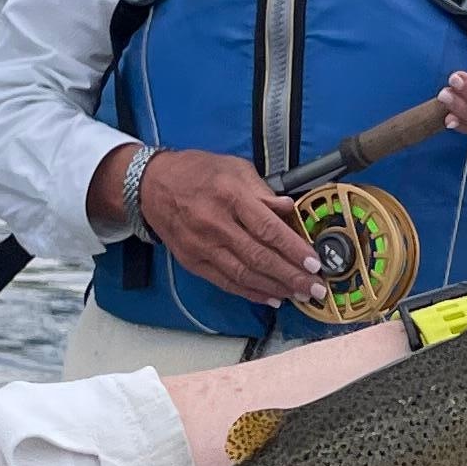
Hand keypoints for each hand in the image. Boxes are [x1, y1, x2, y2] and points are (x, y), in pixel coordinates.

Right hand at [136, 147, 325, 310]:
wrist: (151, 185)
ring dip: (275, 288)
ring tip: (299, 295)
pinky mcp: (193, 261)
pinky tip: (272, 297)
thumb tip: (289, 209)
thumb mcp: (235, 168)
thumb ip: (264, 192)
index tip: (314, 263)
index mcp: (229, 196)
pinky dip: (251, 292)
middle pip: (259, 257)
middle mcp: (215, 224)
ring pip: (244, 274)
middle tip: (315, 288)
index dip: (293, 249)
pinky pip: (226, 282)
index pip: (267, 229)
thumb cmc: (197, 173)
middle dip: (291, 276)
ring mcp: (202, 246)